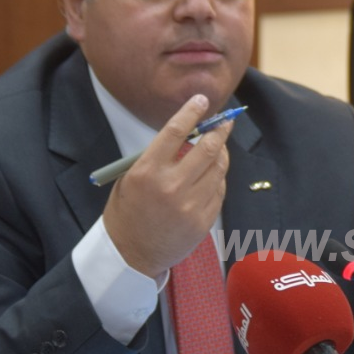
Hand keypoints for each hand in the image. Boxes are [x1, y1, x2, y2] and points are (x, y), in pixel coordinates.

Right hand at [102, 94, 232, 278]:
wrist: (131, 254)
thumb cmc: (128, 211)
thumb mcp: (132, 178)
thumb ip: (158, 157)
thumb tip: (189, 133)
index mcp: (147, 171)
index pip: (175, 131)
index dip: (191, 111)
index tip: (201, 100)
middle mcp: (170, 186)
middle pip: (207, 148)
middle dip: (219, 130)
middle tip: (225, 121)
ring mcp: (190, 205)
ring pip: (218, 168)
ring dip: (221, 153)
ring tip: (218, 146)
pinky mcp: (203, 220)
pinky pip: (219, 190)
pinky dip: (218, 178)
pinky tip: (212, 175)